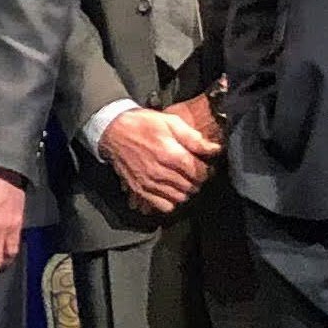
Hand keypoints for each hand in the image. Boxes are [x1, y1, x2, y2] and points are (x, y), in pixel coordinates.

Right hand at [101, 106, 219, 215]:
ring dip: (186, 191)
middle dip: (197, 180)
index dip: (207, 170)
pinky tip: (171, 190)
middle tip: (195, 172)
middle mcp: (160, 172)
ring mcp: (149, 183)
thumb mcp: (170, 122)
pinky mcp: (140, 190)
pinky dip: (171, 201)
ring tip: (184, 180)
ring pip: (179, 197)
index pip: (199, 172)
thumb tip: (214, 149)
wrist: (113, 131)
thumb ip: (193, 138)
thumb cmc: (142, 124)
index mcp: (170, 154)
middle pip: (191, 186)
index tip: (206, 165)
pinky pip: (163, 206)